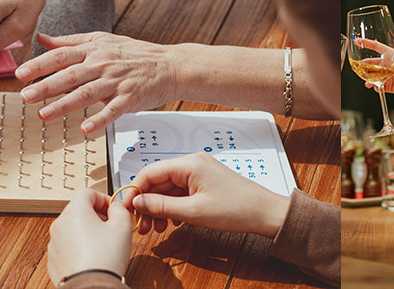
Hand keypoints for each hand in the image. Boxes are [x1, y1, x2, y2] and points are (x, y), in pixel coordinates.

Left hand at [15, 33, 177, 133]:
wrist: (170, 65)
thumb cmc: (134, 54)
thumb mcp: (100, 40)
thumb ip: (69, 41)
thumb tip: (41, 38)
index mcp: (93, 50)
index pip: (60, 56)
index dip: (39, 65)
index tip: (20, 74)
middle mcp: (102, 64)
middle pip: (69, 75)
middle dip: (45, 86)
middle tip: (25, 96)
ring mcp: (116, 82)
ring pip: (86, 94)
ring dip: (64, 105)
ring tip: (44, 114)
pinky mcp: (130, 98)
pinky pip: (113, 111)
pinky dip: (99, 120)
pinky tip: (85, 129)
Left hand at [47, 188, 132, 285]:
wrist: (90, 287)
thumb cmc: (105, 259)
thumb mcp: (122, 227)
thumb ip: (120, 209)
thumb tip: (116, 206)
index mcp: (75, 211)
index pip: (87, 192)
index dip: (103, 198)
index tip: (113, 209)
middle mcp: (60, 224)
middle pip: (78, 210)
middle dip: (96, 216)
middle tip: (111, 228)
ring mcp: (54, 242)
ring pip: (72, 229)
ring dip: (86, 232)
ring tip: (102, 246)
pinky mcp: (53, 258)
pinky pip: (67, 246)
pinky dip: (78, 247)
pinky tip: (91, 258)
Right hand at [130, 152, 289, 237]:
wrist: (265, 213)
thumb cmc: (237, 208)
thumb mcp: (193, 212)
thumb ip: (162, 206)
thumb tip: (138, 202)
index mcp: (188, 164)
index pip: (150, 172)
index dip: (135, 190)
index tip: (127, 208)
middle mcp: (191, 164)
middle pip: (157, 182)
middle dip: (147, 204)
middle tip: (142, 226)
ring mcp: (198, 173)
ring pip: (167, 189)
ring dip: (159, 208)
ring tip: (157, 228)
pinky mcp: (203, 183)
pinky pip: (179, 193)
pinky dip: (172, 207)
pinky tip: (172, 222)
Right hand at [361, 45, 393, 101]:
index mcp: (391, 56)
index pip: (376, 47)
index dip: (367, 44)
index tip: (358, 41)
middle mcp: (387, 65)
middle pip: (370, 63)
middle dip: (362, 64)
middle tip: (355, 67)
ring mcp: (386, 75)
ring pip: (372, 75)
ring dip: (366, 77)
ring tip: (365, 81)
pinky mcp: (387, 85)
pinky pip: (378, 86)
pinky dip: (375, 87)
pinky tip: (376, 87)